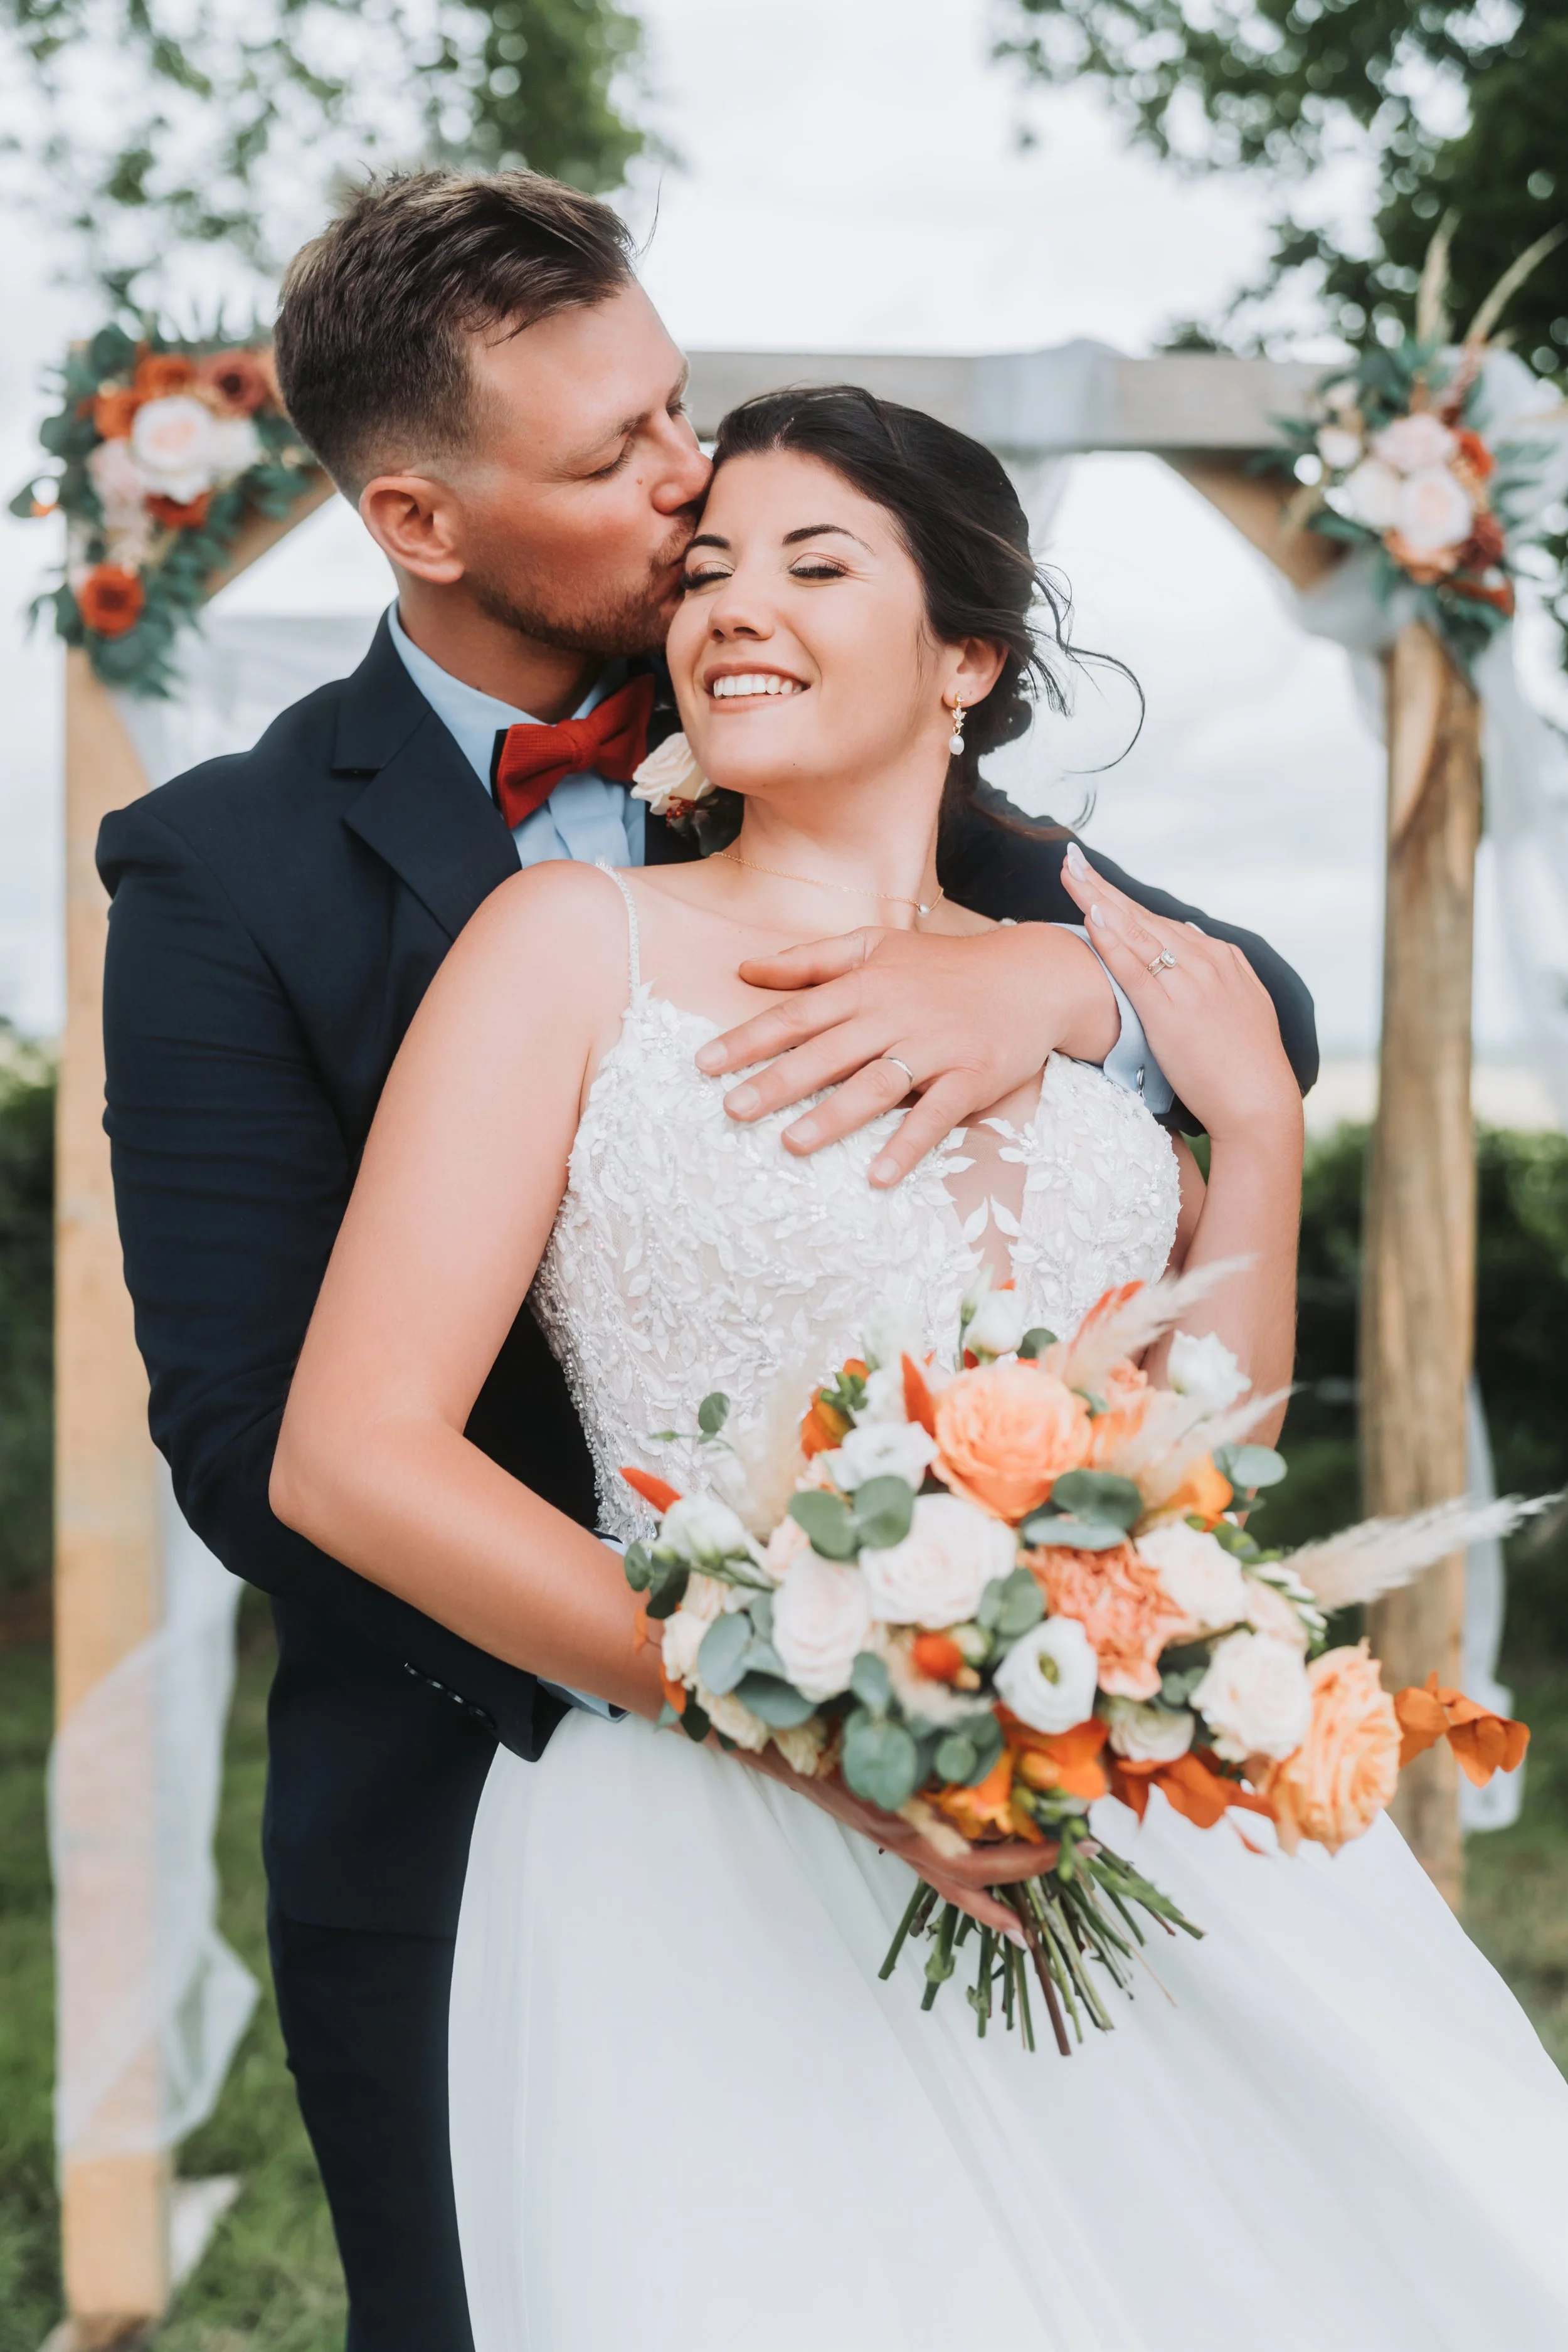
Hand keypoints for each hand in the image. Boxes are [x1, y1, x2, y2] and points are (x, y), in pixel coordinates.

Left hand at [693, 922, 1118, 1186]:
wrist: (1031, 976)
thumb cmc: (942, 967)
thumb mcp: (875, 946)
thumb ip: (809, 960)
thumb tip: (743, 969)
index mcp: (866, 985)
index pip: (797, 1015)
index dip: (749, 1040)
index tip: (704, 1064)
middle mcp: (895, 1015)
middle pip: (827, 1053)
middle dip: (777, 1083)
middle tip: (732, 1111)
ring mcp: (935, 1048)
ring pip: (876, 1085)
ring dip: (834, 1117)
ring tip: (792, 1145)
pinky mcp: (972, 1077)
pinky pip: (936, 1116)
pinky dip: (908, 1146)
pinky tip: (878, 1176)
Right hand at [736, 1739, 1049, 1937]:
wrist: (783, 1746)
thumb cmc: (831, 1733)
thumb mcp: (887, 1733)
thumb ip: (931, 1736)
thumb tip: (987, 1715)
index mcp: (906, 1820)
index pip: (974, 1859)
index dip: (1022, 1858)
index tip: (1065, 1842)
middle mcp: (903, 1838)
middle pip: (969, 1881)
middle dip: (1024, 1878)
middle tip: (1075, 1864)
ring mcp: (895, 1840)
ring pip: (949, 1886)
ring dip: (990, 1900)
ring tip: (1023, 1925)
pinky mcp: (890, 1833)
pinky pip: (934, 1870)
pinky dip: (964, 1881)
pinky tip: (984, 1883)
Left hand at [1058, 845, 1300, 1143]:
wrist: (1259, 1101)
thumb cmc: (1246, 1064)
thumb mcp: (1241, 1007)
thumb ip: (1219, 975)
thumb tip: (1197, 947)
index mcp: (1220, 958)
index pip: (1162, 922)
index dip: (1124, 902)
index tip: (1096, 881)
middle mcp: (1205, 960)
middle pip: (1143, 915)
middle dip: (1103, 887)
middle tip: (1071, 860)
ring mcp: (1188, 982)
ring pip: (1135, 930)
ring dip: (1098, 898)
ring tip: (1070, 872)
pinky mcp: (1169, 1010)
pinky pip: (1134, 967)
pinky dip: (1112, 939)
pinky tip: (1091, 915)